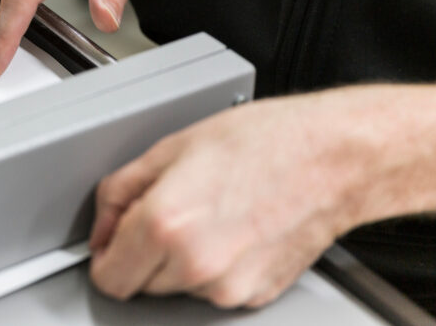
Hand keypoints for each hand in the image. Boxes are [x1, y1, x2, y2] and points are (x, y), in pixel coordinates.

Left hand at [89, 94, 362, 308]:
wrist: (333, 159)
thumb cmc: (265, 141)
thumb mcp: (172, 147)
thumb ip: (121, 190)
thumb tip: (102, 223)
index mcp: (166, 224)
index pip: (107, 278)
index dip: (105, 254)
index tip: (113, 241)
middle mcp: (195, 264)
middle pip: (140, 283)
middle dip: (143, 252)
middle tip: (170, 211)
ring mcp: (228, 286)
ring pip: (177, 288)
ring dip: (180, 260)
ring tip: (209, 213)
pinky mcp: (254, 295)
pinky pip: (214, 290)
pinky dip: (214, 267)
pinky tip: (232, 229)